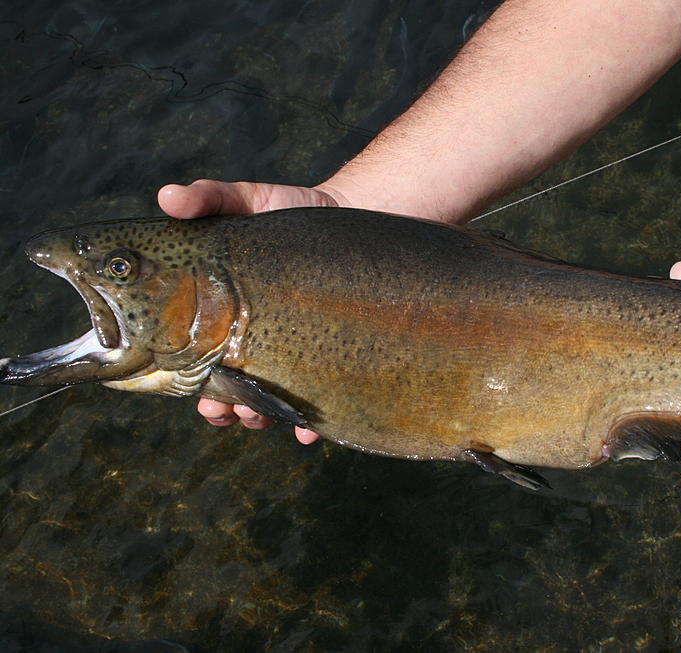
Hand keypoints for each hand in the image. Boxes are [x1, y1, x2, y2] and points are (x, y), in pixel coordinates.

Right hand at [159, 179, 333, 443]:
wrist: (353, 218)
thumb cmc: (290, 212)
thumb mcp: (249, 202)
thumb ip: (210, 199)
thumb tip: (167, 196)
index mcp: (224, 316)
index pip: (197, 358)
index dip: (190, 381)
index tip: (194, 389)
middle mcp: (254, 341)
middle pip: (228, 389)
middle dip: (222, 405)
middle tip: (224, 407)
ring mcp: (292, 352)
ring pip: (268, 403)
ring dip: (258, 417)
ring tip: (258, 414)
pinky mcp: (331, 356)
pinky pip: (320, 402)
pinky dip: (310, 425)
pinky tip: (308, 431)